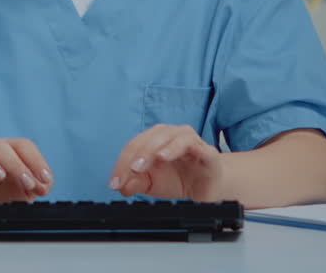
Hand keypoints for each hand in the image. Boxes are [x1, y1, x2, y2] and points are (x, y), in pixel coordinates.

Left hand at [108, 125, 225, 200]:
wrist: (210, 189)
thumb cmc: (182, 179)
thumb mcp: (153, 185)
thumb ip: (137, 183)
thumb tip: (121, 187)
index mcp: (155, 141)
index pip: (133, 147)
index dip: (121, 164)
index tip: (115, 182)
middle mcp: (170, 136)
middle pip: (147, 138)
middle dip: (134, 156)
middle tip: (127, 172)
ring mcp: (189, 141)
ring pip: (167, 135)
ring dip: (150, 149)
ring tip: (140, 165)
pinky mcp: (206, 151)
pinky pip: (190, 143)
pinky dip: (175, 147)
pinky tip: (164, 156)